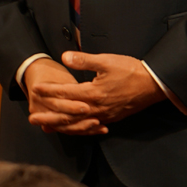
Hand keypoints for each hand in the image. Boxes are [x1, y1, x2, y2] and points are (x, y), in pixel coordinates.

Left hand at [32, 52, 166, 129]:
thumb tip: (64, 57)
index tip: (35, 89)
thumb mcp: (106, 61)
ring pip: (78, 123)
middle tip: (32, 117)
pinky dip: (78, 129)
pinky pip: (90, 127)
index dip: (49, 91)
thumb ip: (84, 60)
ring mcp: (105, 115)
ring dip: (60, 125)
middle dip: (48, 116)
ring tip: (46, 127)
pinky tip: (71, 129)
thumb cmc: (131, 71)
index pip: (65, 93)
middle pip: (68, 114)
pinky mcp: (111, 118)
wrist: (154, 85)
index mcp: (93, 93)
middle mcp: (97, 108)